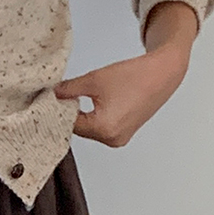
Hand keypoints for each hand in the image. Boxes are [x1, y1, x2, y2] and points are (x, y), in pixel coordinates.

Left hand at [55, 2, 196, 147]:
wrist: (163, 74)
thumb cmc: (134, 75)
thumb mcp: (94, 79)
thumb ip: (69, 89)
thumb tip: (51, 94)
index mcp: (104, 128)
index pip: (69, 124)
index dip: (59, 109)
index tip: (50, 98)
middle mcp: (112, 140)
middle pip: (79, 129)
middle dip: (70, 112)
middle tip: (62, 96)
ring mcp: (119, 139)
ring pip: (89, 130)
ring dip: (82, 115)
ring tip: (78, 97)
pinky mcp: (124, 135)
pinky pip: (101, 129)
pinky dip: (94, 118)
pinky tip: (93, 103)